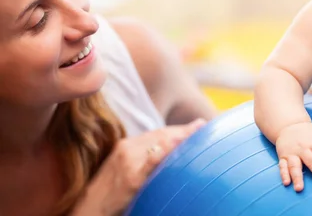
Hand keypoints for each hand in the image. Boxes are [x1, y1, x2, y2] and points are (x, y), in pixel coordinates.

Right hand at [71, 118, 205, 215]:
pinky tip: (172, 147)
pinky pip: (148, 163)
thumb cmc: (109, 193)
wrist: (87, 211)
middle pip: (162, 135)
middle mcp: (127, 149)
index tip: (199, 124)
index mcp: (127, 146)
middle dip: (184, 130)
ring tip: (197, 131)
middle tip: (204, 125)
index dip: (179, 128)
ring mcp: (128, 162)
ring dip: (178, 137)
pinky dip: (160, 153)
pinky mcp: (130, 179)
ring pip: (158, 143)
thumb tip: (168, 154)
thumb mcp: (125, 169)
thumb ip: (145, 159)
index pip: (159, 132)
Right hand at [276, 122, 311, 191]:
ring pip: (295, 166)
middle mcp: (302, 149)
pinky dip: (283, 174)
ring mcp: (292, 154)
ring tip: (300, 188)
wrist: (288, 126)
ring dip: (297, 177)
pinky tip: (287, 183)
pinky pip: (282, 166)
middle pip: (311, 161)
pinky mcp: (282, 157)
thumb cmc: (309, 133)